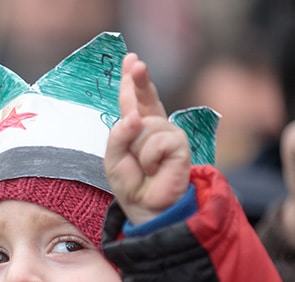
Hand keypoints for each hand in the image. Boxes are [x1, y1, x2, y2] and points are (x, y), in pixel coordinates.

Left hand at [104, 53, 190, 224]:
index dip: (133, 82)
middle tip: (136, 62)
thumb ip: (118, 136)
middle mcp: (155, 127)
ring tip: (145, 167)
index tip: (132, 61)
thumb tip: (133, 118)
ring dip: (137, 149)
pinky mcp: (180, 144)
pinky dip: (150, 157)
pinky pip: (157, 141)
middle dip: (139, 81)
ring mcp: (169, 133)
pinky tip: (156, 169)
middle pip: (145, 99)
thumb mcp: (113, 160)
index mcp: (138, 128)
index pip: (135, 101)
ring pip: (145, 126)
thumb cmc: (132, 184)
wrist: (148, 208)